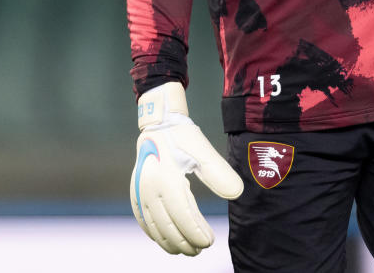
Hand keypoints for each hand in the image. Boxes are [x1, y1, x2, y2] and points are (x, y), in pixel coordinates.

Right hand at [131, 81, 243, 254]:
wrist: (159, 124)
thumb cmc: (183, 136)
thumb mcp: (203, 150)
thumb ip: (220, 172)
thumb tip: (237, 193)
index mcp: (167, 179)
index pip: (183, 216)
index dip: (195, 233)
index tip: (209, 242)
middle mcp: (150, 189)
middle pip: (168, 226)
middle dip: (186, 242)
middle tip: (202, 249)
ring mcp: (141, 192)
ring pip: (155, 228)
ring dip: (171, 243)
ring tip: (188, 250)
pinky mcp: (136, 193)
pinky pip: (143, 221)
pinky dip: (155, 235)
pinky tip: (165, 241)